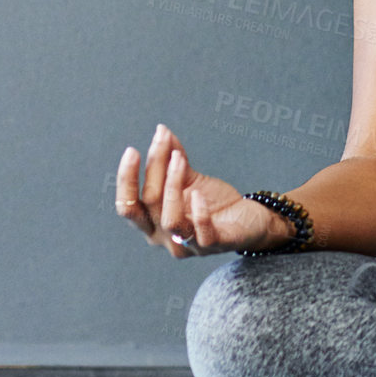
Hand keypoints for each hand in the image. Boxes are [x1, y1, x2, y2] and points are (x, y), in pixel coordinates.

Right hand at [115, 123, 289, 258]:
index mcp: (152, 222)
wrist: (249, 221)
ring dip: (173, 185)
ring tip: (180, 159)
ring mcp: (188, 245)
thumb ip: (173, 160)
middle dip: (153, 169)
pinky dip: (199, 213)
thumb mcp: (191, 180)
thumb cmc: (214, 203)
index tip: (132, 150)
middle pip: (148, 205)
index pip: (128, 205)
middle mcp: (164, 238)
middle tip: (161, 141)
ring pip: (170, 220)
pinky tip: (199, 193)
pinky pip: (202, 234)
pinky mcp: (214, 246)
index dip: (126, 179)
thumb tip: (162, 131)